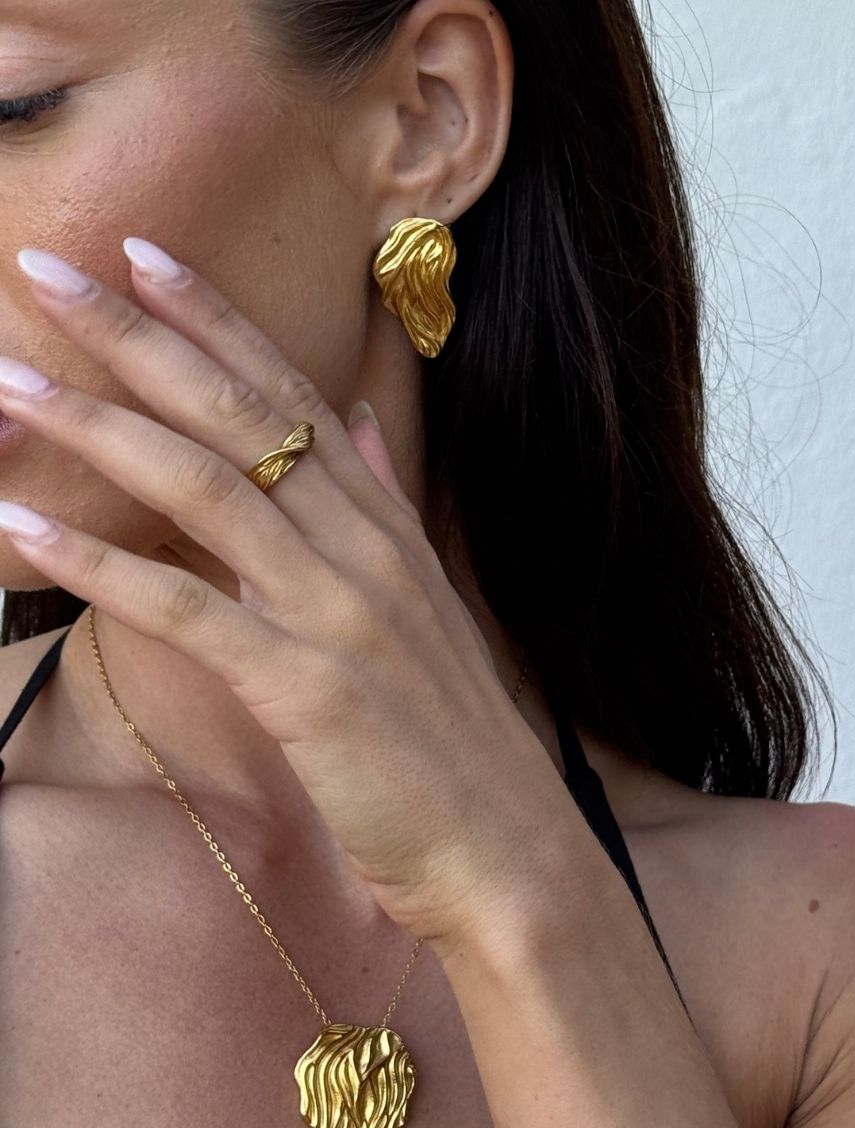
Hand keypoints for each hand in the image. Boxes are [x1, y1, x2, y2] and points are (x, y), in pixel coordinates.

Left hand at [0, 240, 574, 951]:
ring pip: (209, 492)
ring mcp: (338, 614)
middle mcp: (365, 551)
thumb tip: (357, 426)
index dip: (219, 322)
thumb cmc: (453, 735)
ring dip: (101, 430)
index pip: (297, 397)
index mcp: (389, 530)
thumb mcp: (429, 605)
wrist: (505, 843)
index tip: (149, 257)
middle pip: (244, 420)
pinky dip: (102, 564)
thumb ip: (388, 508)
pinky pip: (189, 608)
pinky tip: (26, 527)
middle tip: (53, 267)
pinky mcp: (305, 686)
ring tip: (11, 377)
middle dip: (143, 339)